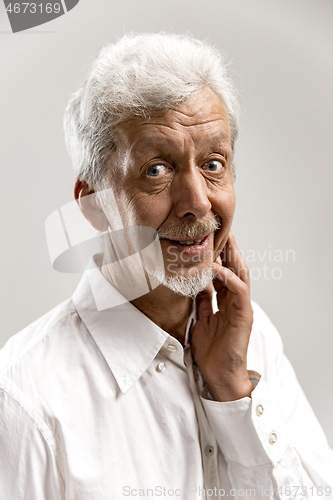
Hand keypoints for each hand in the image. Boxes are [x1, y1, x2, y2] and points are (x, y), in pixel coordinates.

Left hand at [191, 233, 253, 401]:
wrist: (218, 375)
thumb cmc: (210, 350)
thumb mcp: (201, 319)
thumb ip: (202, 301)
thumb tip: (196, 283)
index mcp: (226, 302)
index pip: (224, 273)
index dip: (218, 257)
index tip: (209, 241)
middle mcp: (236, 302)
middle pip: (234, 270)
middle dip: (228, 250)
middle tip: (221, 231)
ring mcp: (241, 308)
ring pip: (240, 275)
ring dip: (232, 257)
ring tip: (225, 239)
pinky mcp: (244, 315)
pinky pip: (238, 290)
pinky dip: (228, 277)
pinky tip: (216, 267)